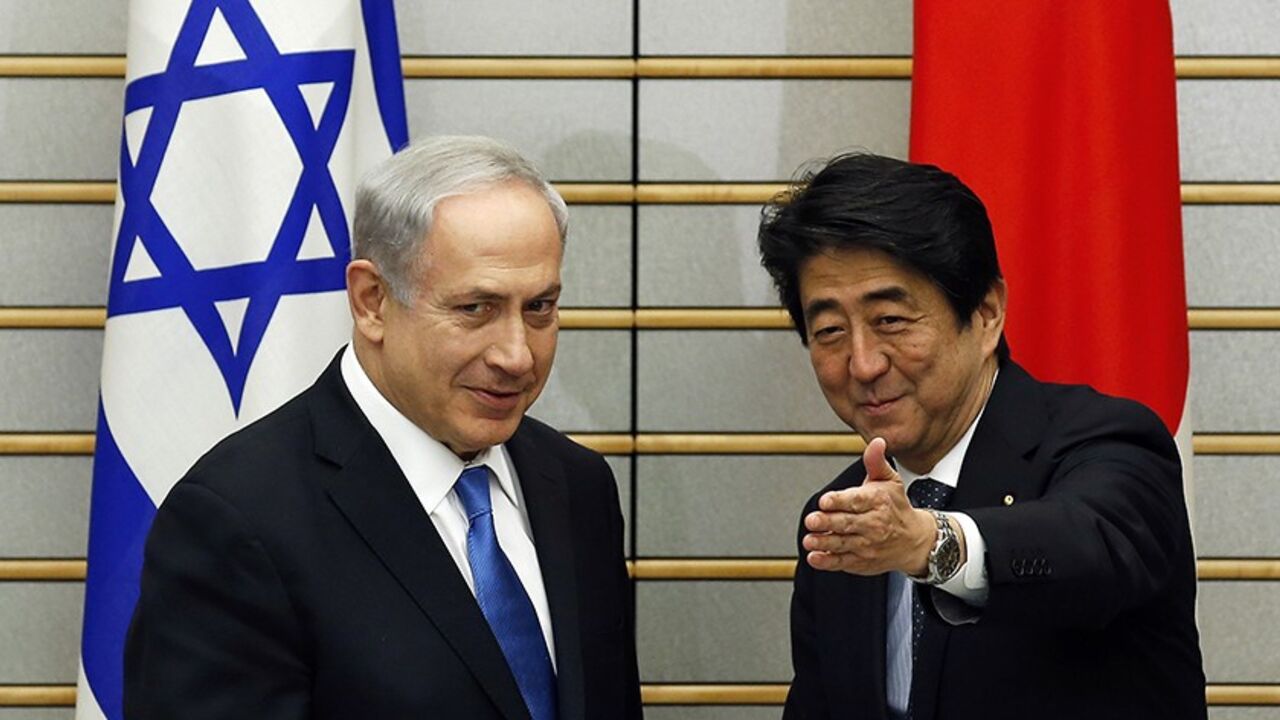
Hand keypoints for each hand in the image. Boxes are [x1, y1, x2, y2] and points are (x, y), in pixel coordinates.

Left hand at [802, 437, 936, 575]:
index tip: (824, 500)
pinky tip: (815, 557)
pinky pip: (842, 562)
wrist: (915, 541)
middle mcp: (874, 524)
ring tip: (809, 539)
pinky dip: (828, 562)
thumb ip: (875, 462)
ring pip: (843, 543)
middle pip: (847, 522)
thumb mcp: (889, 481)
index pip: (857, 500)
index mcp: (878, 501)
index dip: (839, 500)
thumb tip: (877, 441)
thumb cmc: (896, 507)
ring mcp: (867, 545)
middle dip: (828, 522)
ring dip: (824, 542)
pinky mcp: (862, 562)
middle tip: (812, 519)